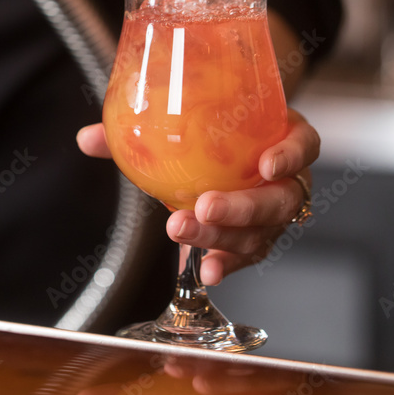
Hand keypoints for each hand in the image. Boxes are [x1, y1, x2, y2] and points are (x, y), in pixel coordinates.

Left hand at [76, 109, 318, 284]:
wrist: (221, 151)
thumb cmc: (213, 131)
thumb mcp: (186, 123)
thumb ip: (137, 132)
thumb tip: (89, 137)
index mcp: (281, 136)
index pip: (304, 144)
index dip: (291, 156)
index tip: (266, 166)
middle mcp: (287, 178)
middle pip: (281, 199)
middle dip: (243, 208)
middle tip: (204, 207)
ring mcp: (274, 212)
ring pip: (263, 232)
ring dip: (223, 235)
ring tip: (182, 230)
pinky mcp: (257, 238)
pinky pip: (247, 254)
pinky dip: (226, 263)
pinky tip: (205, 270)